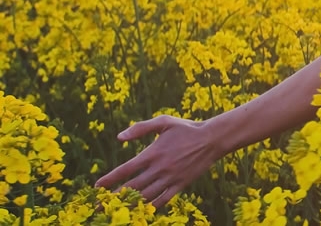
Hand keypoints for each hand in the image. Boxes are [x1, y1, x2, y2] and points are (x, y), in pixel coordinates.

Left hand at [96, 115, 223, 207]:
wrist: (212, 139)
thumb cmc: (186, 128)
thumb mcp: (164, 122)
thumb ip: (140, 128)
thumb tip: (119, 137)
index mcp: (152, 153)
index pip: (126, 169)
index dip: (110, 179)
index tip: (97, 186)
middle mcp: (160, 168)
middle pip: (132, 187)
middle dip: (114, 197)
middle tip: (100, 205)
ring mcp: (171, 178)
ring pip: (146, 196)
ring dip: (131, 204)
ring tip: (119, 209)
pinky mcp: (181, 184)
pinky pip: (164, 199)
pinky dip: (152, 206)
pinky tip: (143, 210)